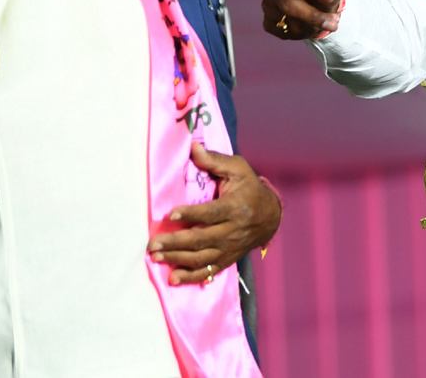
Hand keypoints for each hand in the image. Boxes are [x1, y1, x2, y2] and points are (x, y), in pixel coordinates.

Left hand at [147, 144, 281, 284]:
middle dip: (176, 242)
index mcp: (235, 207)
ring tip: (156, 257)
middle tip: (153, 244)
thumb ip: (215, 160)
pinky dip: (190, 276)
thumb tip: (193, 148)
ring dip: (177, 259)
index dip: (191, 214)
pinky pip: (208, 271)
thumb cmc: (250, 189)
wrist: (271, 216)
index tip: (171, 215)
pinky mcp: (227, 259)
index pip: (211, 213)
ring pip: (202, 257)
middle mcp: (233, 230)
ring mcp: (229, 247)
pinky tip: (173, 277)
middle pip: (202, 238)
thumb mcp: (238, 169)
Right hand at [227, 0, 346, 39]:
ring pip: (289, 21)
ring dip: (310, 25)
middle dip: (311, 15)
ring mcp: (268, 5)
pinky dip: (301, 32)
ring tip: (321, 16)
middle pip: (287, 4)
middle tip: (334, 22)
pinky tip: (306, 24)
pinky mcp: (269, 21)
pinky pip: (284, 32)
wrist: (322, 5)